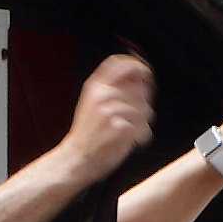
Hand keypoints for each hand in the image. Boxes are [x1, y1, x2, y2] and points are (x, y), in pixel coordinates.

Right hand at [68, 52, 157, 172]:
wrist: (77, 157)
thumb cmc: (88, 132)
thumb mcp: (92, 101)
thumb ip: (110, 86)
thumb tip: (139, 75)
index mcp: (95, 86)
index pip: (121, 63)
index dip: (138, 66)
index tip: (145, 75)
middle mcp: (103, 95)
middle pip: (140, 87)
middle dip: (142, 102)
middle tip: (132, 117)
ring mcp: (111, 111)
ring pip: (145, 108)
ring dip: (143, 121)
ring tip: (129, 130)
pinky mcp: (121, 128)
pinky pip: (144, 127)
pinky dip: (142, 136)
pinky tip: (130, 140)